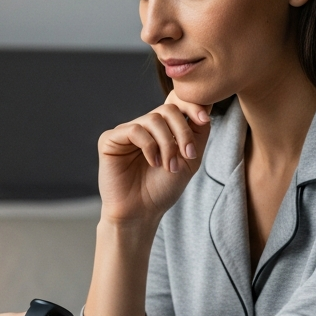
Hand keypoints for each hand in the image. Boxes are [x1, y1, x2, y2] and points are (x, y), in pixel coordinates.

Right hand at [97, 92, 211, 226]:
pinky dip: (150, 147)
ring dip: (168, 144)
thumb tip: (205, 108)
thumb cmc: (163, 189)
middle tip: (188, 156)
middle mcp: (143, 126)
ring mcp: (126, 131)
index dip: (192, 104)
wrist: (142, 212)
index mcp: (161, 129)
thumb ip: (198, 132)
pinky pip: (135, 130)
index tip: (205, 120)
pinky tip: (153, 163)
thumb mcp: (190, 159)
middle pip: (168, 110)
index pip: (176, 102)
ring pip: (153, 119)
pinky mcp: (110, 139)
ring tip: (169, 166)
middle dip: (183, 132)